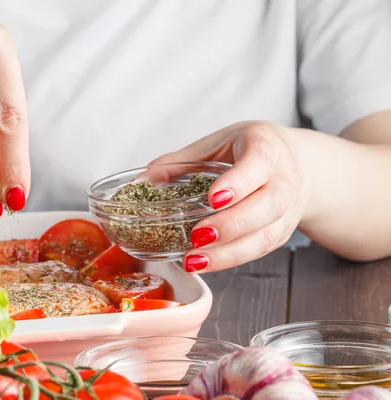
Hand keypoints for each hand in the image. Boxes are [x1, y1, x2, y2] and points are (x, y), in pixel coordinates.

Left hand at [149, 121, 310, 272]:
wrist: (297, 162)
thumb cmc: (249, 150)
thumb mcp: (217, 144)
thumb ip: (180, 162)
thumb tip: (140, 181)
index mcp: (267, 147)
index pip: (258, 163)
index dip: (238, 182)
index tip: (212, 198)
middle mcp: (285, 179)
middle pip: (268, 205)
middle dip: (232, 224)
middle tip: (197, 236)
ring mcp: (287, 209)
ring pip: (267, 234)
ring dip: (229, 252)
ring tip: (194, 260)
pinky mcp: (281, 232)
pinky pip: (260, 249)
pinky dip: (231, 259)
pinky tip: (205, 263)